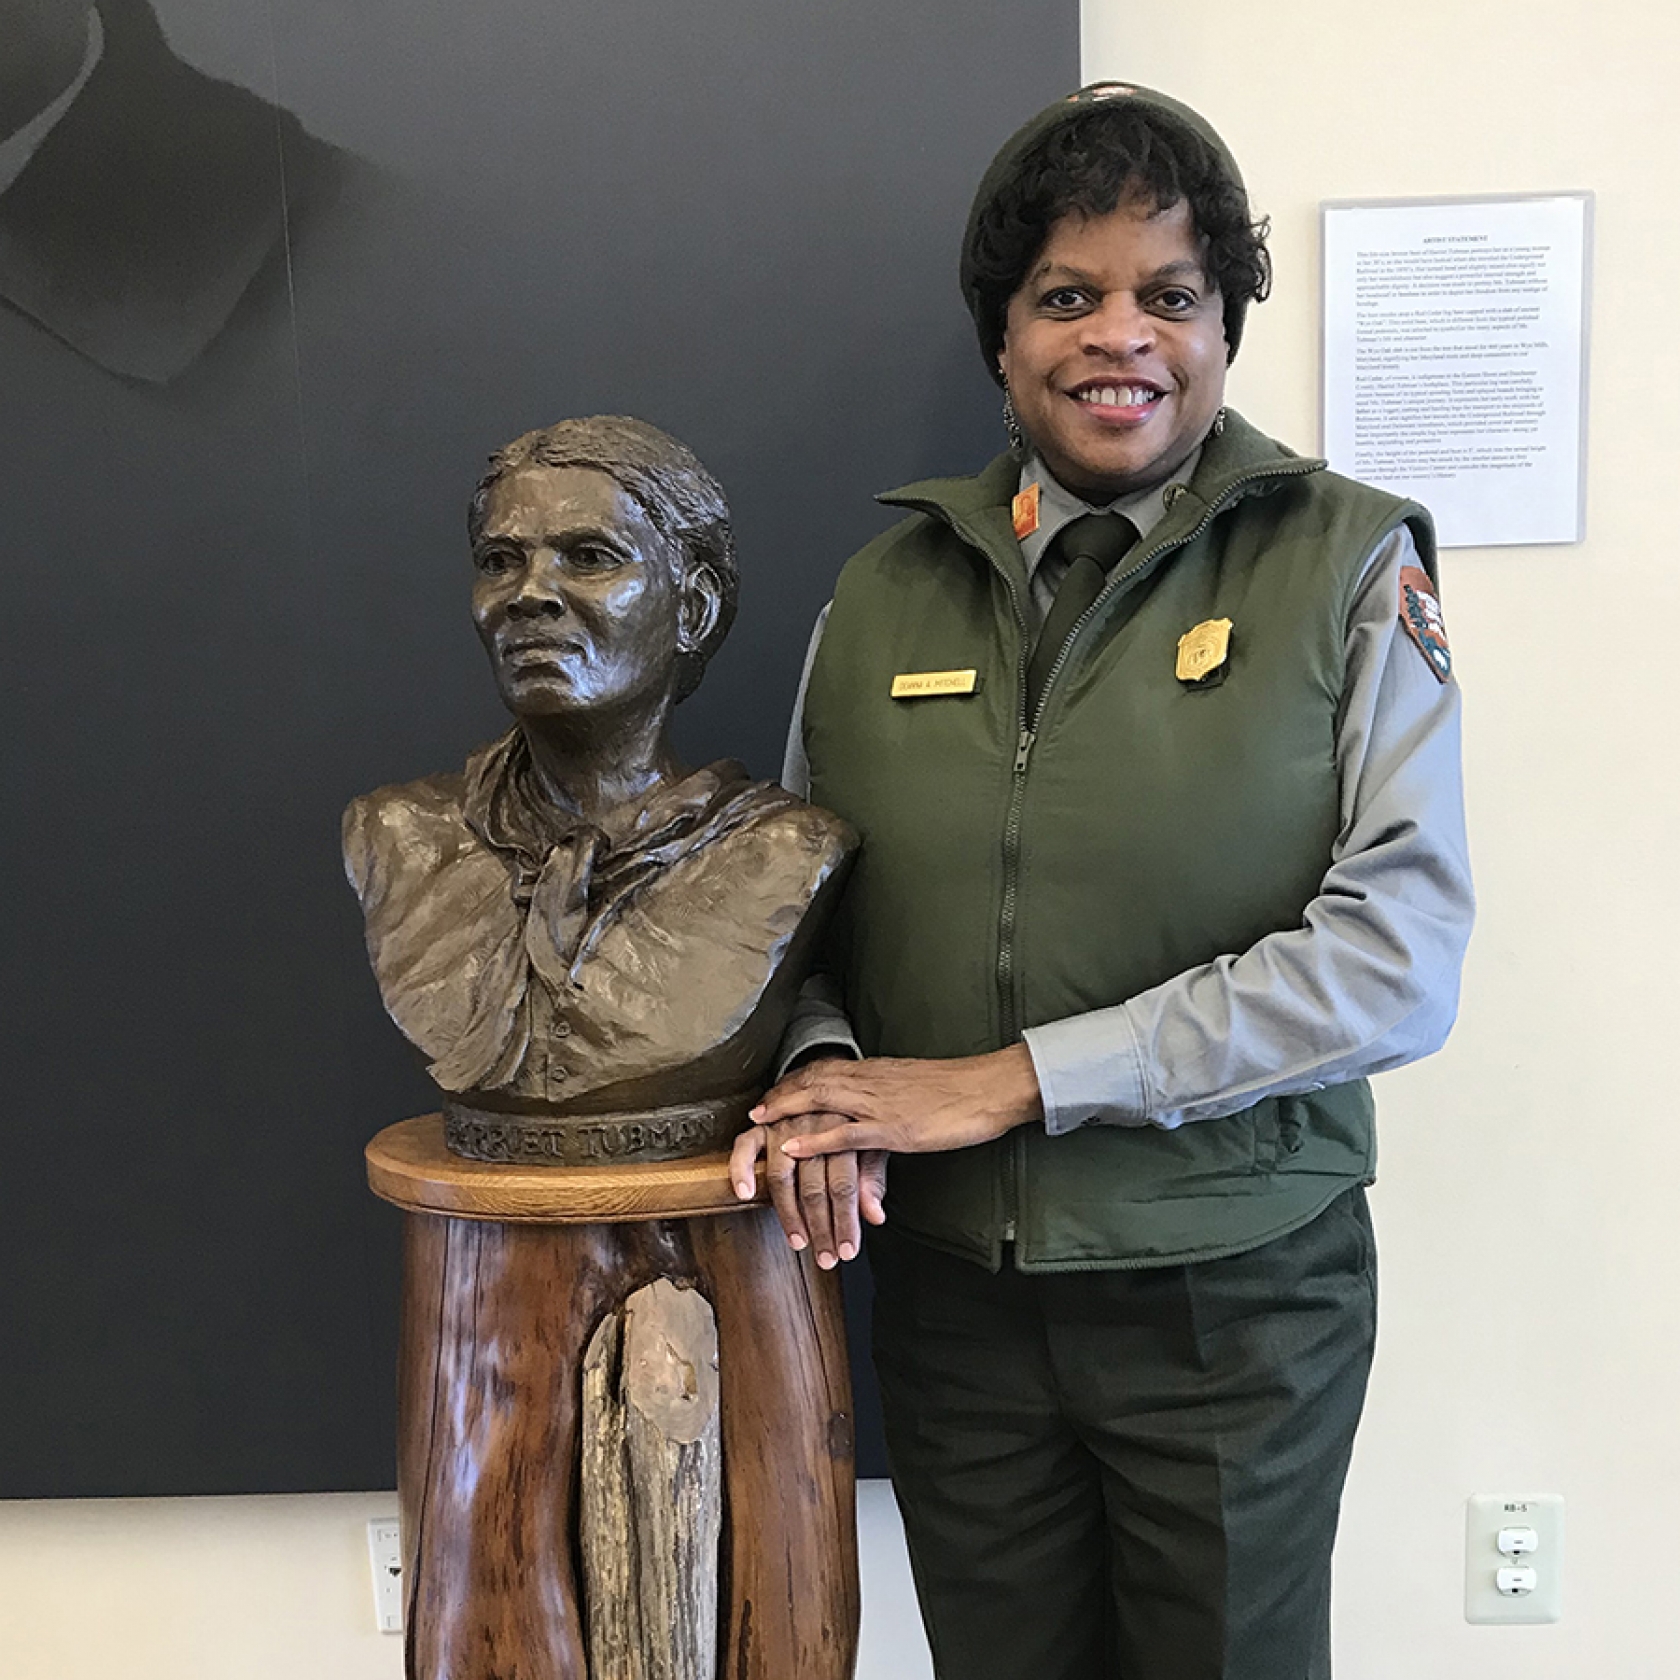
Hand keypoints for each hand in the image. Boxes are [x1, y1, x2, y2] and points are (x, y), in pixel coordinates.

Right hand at [730, 1068, 886, 1268]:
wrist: (832, 1067)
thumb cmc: (855, 1111)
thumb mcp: (874, 1140)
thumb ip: (872, 1179)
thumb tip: (875, 1216)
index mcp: (844, 1132)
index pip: (845, 1186)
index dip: (846, 1222)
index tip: (848, 1250)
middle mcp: (813, 1130)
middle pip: (815, 1187)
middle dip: (821, 1227)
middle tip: (826, 1257)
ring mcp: (785, 1126)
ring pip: (783, 1175)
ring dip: (788, 1214)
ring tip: (796, 1241)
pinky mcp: (763, 1123)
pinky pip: (745, 1146)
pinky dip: (742, 1169)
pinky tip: (745, 1193)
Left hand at [749, 1045, 1043, 1159]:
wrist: (990, 1087)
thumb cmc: (961, 1091)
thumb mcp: (917, 1092)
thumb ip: (892, 1102)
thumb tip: (878, 1117)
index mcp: (878, 1071)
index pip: (827, 1069)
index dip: (797, 1080)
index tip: (776, 1090)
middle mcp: (871, 1081)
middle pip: (813, 1080)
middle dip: (782, 1094)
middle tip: (755, 1110)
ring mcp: (879, 1104)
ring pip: (820, 1101)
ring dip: (786, 1110)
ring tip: (759, 1123)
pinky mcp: (892, 1128)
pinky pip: (844, 1133)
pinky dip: (813, 1140)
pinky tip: (791, 1146)